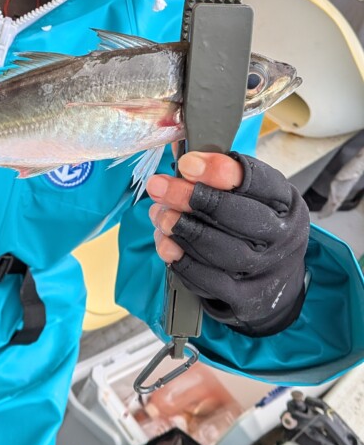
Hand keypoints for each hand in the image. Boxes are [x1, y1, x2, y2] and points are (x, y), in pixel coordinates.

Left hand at [147, 151, 309, 334]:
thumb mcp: (251, 197)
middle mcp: (282, 236)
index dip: (218, 171)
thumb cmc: (256, 229)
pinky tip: (165, 244)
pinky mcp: (245, 299)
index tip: (186, 163)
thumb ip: (217, 173)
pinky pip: (207, 279)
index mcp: (286, 202)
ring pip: (220, 249)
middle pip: (236, 215)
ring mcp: (265, 270)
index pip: (257, 181)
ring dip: (182, 229)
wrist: (277, 287)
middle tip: (159, 187)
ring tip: (159, 215)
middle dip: (191, 198)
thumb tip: (177, 145)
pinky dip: (181, 260)